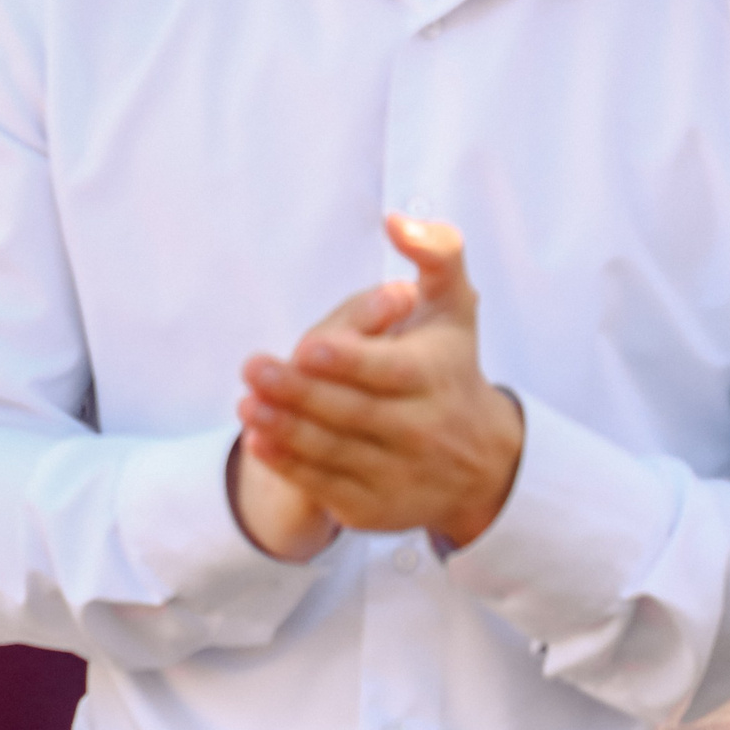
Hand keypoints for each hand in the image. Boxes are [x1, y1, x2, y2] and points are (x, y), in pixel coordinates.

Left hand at [237, 216, 525, 547]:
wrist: (484, 462)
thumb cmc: (450, 365)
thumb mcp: (453, 305)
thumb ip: (435, 253)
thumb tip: (397, 220)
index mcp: (438, 379)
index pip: (391, 373)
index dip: (349, 361)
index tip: (308, 345)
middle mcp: (424, 431)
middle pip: (353, 413)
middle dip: (299, 392)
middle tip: (252, 367)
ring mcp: (402, 475)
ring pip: (335, 453)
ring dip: (285, 429)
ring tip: (246, 403)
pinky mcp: (378, 508)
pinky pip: (328, 487)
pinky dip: (290, 466)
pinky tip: (258, 440)